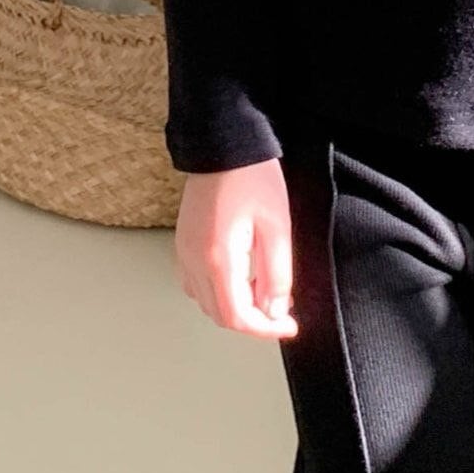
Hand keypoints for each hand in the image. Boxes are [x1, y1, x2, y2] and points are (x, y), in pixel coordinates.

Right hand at [174, 158, 298, 339]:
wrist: (223, 143)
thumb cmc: (252, 177)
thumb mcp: (277, 226)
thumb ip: (277, 274)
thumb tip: (275, 310)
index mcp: (218, 259)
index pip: (236, 317)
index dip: (265, 329)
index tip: (289, 324)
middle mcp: (194, 260)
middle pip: (219, 315)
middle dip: (252, 321)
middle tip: (282, 311)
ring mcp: (184, 252)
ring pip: (206, 301)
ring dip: (235, 307)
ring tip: (265, 291)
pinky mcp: (184, 242)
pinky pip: (197, 282)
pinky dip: (220, 291)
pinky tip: (242, 276)